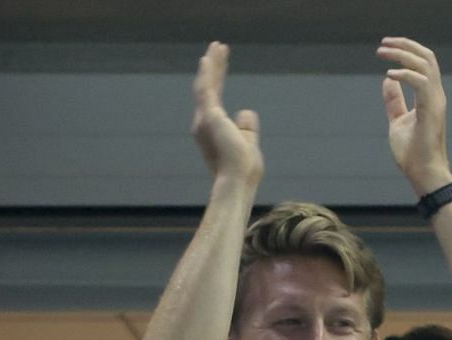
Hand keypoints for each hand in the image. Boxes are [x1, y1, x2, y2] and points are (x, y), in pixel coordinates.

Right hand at [190, 43, 262, 183]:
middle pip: (209, 87)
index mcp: (212, 128)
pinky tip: (209, 58)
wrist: (238, 181)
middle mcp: (203, 122)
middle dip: (214, 67)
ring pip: (207, 84)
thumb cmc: (244, 168)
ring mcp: (204, 119)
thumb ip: (246, 126)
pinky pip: (207, 89)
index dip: (218, 78)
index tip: (221, 62)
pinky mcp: (209, 116)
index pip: (215, 97)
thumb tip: (246, 110)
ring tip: (217, 46)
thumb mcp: (248, 142)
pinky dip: (208, 73)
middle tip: (218, 47)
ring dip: (212, 64)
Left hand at [378, 37, 451, 192]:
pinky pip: (420, 82)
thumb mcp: (398, 121)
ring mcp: (436, 102)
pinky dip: (405, 74)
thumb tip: (387, 82)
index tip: (386, 48)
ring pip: (425, 64)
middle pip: (427, 57)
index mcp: (429, 97)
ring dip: (403, 55)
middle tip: (384, 43)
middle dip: (405, 45)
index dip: (406, 50)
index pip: (424, 64)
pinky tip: (390, 76)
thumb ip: (394, 101)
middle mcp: (436, 96)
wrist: (423, 174)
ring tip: (383, 54)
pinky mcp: (431, 111)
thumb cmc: (413, 154)